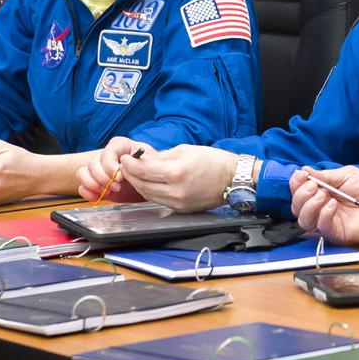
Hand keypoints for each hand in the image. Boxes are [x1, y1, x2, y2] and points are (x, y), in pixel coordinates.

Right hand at [78, 137, 152, 202]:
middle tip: (117, 188)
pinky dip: (87, 193)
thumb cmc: (151, 170)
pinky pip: (81, 186)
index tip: (119, 177)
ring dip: (94, 185)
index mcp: (121, 146)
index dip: (110, 164)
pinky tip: (99, 197)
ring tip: (109, 192)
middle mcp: (106, 155)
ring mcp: (99, 169)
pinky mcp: (95, 183)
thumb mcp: (151, 164)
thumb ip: (139, 163)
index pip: (108, 151)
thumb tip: (128, 163)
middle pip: (93, 163)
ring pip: (83, 172)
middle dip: (103, 178)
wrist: (150, 184)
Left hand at [117, 144, 237, 212]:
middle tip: (125, 166)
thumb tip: (143, 159)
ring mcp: (178, 202)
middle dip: (130, 174)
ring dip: (138, 184)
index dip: (130, 164)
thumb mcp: (186, 150)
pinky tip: (148, 183)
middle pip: (142, 185)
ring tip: (134, 174)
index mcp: (176, 172)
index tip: (124, 158)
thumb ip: (162, 156)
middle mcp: (176, 190)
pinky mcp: (181, 209)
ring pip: (148, 195)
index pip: (143, 170)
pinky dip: (150, 192)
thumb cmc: (213, 161)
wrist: (233, 179)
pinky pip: (159, 200)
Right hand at [290, 167, 358, 244]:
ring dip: (309, 205)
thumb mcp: (347, 175)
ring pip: (304, 219)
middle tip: (314, 186)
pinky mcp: (336, 233)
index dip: (296, 184)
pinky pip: (321, 227)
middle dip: (301, 194)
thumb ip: (326, 175)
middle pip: (297, 206)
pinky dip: (323, 215)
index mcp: (322, 193)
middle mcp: (321, 208)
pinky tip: (333, 205)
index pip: (299, 191)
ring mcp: (327, 222)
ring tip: (323, 195)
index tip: (301, 175)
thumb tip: (305, 170)